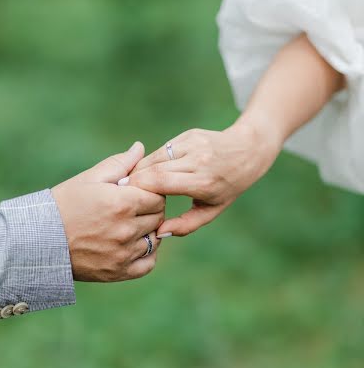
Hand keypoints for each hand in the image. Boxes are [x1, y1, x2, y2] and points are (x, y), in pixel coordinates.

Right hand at [52, 142, 164, 281]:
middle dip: (150, 209)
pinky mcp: (119, 271)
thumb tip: (140, 147)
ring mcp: (124, 253)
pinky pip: (149, 263)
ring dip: (148, 231)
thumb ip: (119, 163)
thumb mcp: (90, 178)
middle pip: (159, 216)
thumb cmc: (64, 204)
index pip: (158, 195)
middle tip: (133, 208)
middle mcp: (126, 229)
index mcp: (122, 203)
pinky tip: (133, 245)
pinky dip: (146, 254)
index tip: (137, 192)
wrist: (39, 240)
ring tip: (129, 225)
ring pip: (156, 238)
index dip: (150, 192)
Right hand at [121, 117, 280, 235]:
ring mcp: (192, 144)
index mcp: (204, 181)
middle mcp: (198, 160)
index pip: (162, 182)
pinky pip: (161, 150)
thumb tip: (160, 232)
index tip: (128, 202)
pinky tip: (144, 172)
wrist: (248, 150)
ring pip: (154, 157)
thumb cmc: (230, 186)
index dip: (140, 191)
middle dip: (133, 182)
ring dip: (138, 171)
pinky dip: (150, 162)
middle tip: (120, 195)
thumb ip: (187, 224)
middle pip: (153, 169)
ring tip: (129, 186)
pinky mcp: (188, 135)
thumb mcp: (213, 210)